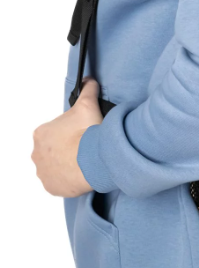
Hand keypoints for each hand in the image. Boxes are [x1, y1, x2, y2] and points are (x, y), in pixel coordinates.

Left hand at [31, 77, 103, 197]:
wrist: (92, 159)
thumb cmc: (86, 133)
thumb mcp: (88, 104)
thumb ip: (87, 90)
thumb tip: (89, 80)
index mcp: (42, 133)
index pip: (54, 131)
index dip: (69, 131)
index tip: (80, 133)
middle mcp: (37, 153)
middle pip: (52, 149)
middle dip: (65, 148)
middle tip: (83, 146)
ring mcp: (43, 172)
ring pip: (54, 166)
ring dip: (65, 164)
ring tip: (83, 160)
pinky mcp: (51, 187)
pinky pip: (58, 182)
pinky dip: (67, 179)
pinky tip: (79, 173)